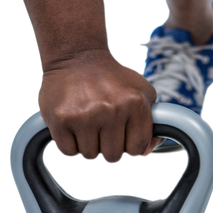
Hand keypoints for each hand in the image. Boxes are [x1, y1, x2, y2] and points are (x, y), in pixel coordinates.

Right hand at [36, 50, 163, 163]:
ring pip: (89, 156)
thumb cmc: (111, 77)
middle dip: (108, 148)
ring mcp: (84, 115)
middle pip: (112, 156)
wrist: (77, 55)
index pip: (136, 149)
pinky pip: (68, 152)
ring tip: (88, 125)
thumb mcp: (141, 91)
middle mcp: (111, 110)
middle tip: (103, 130)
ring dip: (88, 146)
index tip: (123, 138)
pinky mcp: (61, 119)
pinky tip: (74, 128)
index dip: (129, 147)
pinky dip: (70, 146)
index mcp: (134, 103)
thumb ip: (152, 122)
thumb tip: (144, 154)